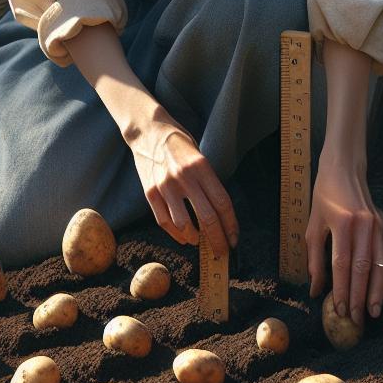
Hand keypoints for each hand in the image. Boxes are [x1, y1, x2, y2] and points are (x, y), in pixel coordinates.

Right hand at [129, 119, 237, 257]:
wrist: (148, 131)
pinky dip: (176, 234)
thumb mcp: (199, 155)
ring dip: (195, 239)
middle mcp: (184, 177)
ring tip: (201, 243)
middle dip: (218, 240)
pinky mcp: (150, 192)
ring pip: (184, 224)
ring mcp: (165, 186)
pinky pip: (164, 221)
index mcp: (201, 167)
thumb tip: (219, 212)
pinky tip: (184, 237)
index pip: (222, 203)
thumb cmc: (178, 143)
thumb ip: (207, 181)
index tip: (234, 239)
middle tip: (222, 251)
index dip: (231, 225)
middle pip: (207, 217)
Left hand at [305, 155, 382, 326]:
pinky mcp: (382, 228)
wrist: (345, 167)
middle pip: (363, 269)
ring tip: (371, 313)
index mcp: (342, 223)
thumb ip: (314, 257)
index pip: (342, 264)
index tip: (338, 310)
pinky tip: (377, 293)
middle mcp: (363, 226)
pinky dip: (381, 278)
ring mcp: (376, 227)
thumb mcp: (313, 223)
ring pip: (379, 266)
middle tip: (354, 320)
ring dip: (375, 292)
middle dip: (358, 297)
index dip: (341, 290)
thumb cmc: (324, 194)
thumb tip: (315, 288)